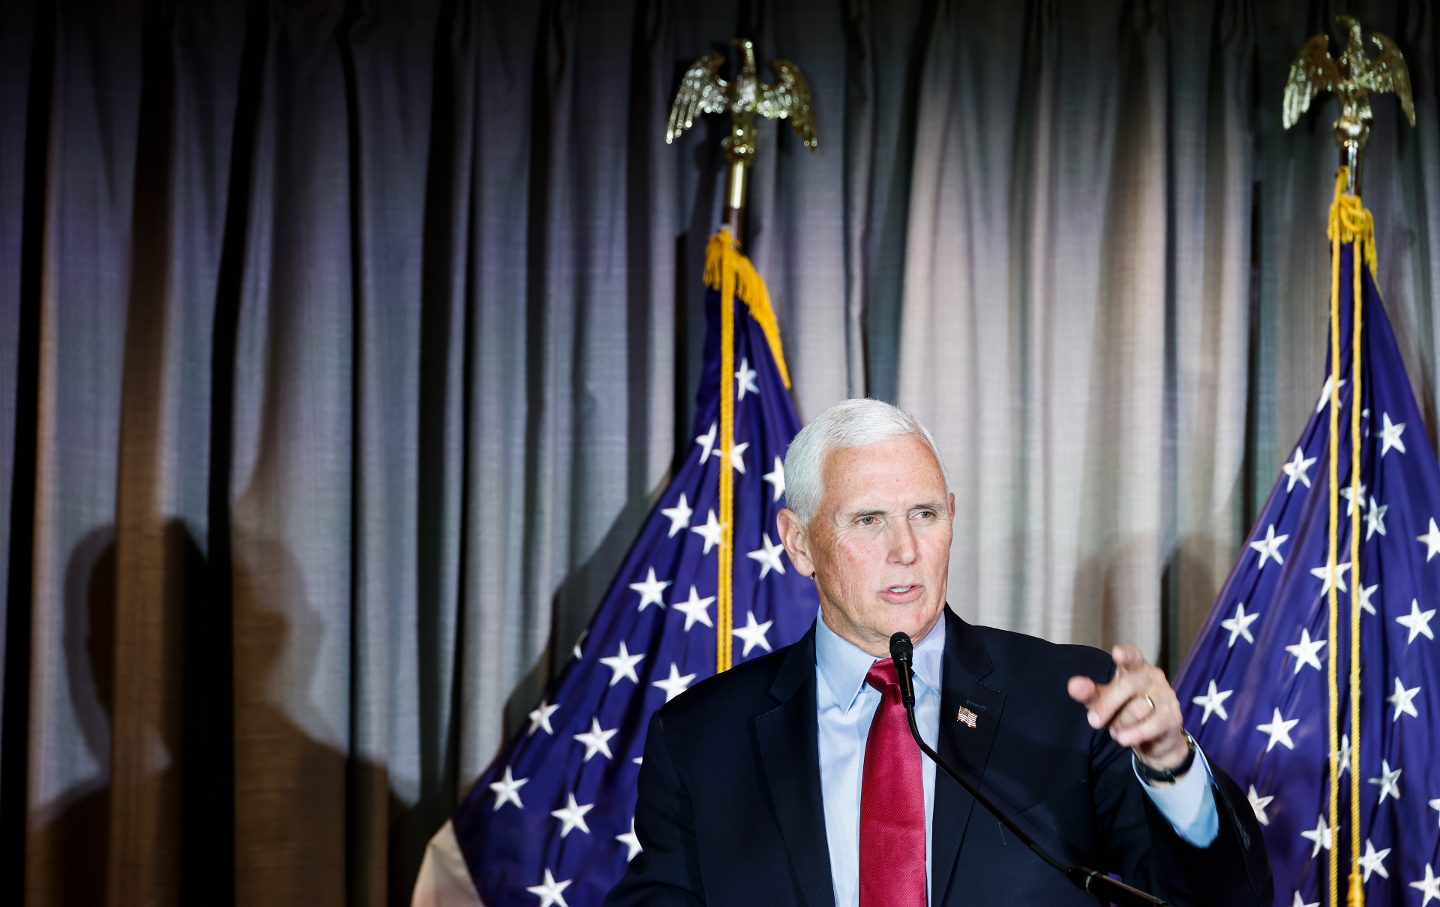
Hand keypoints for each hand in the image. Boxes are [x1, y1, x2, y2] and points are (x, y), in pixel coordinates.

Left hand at [1066, 644, 1188, 771]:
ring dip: (1121, 723)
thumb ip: (1089, 693)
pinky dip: (1135, 733)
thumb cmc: (1124, 712)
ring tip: (1117, 731)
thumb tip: (1073, 685)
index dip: (1126, 655)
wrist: (1153, 739)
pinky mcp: (1173, 716)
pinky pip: (1153, 724)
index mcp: (1135, 668)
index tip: (1117, 653)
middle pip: (1128, 685)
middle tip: (1093, 722)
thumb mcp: (1103, 702)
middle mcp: (1152, 677)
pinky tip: (1123, 739)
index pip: (1132, 656)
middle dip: (1107, 705)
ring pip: (1139, 707)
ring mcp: (1166, 695)